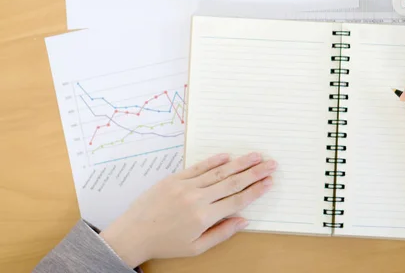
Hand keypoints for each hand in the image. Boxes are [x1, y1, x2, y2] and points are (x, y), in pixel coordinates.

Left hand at [100, 152, 276, 267]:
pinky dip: (213, 161)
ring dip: (239, 163)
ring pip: (218, 172)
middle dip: (254, 172)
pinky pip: (198, 167)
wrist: (134, 234)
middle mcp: (197, 199)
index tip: (269, 182)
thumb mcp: (196, 248)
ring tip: (255, 156)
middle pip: (232, 182)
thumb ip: (222, 233)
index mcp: (204, 217)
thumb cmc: (165, 244)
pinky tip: (227, 156)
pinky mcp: (174, 179)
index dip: (256, 190)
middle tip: (271, 164)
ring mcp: (185, 186)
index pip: (237, 200)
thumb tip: (244, 220)